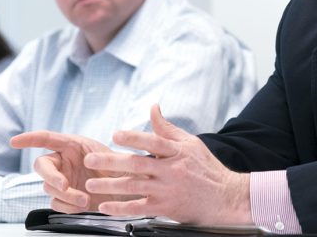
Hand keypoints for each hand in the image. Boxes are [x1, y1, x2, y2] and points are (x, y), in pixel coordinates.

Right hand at [10, 130, 127, 212]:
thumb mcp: (112, 156)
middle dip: (51, 177)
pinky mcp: (65, 198)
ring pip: (49, 188)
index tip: (14, 141)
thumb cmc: (120, 167)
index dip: (29, 139)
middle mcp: (64, 161)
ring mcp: (63, 180)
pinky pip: (56, 203)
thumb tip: (89, 161)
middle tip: (64, 185)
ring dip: (65, 195)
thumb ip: (99, 158)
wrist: (128, 190)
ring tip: (84, 199)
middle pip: (42, 166)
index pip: (46, 138)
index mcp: (72, 145)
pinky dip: (67, 206)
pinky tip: (82, 205)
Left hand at [84, 104, 251, 224]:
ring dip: (110, 186)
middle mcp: (171, 170)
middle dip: (111, 162)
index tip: (115, 135)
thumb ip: (167, 127)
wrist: (225, 197)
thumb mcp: (190, 142)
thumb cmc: (206, 168)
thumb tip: (153, 107)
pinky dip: (121, 208)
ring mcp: (167, 190)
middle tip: (91, 160)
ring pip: (134, 187)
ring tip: (91, 184)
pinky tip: (105, 206)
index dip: (134, 138)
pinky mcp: (166, 208)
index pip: (153, 142)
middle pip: (137, 164)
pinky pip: (139, 208)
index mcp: (177, 151)